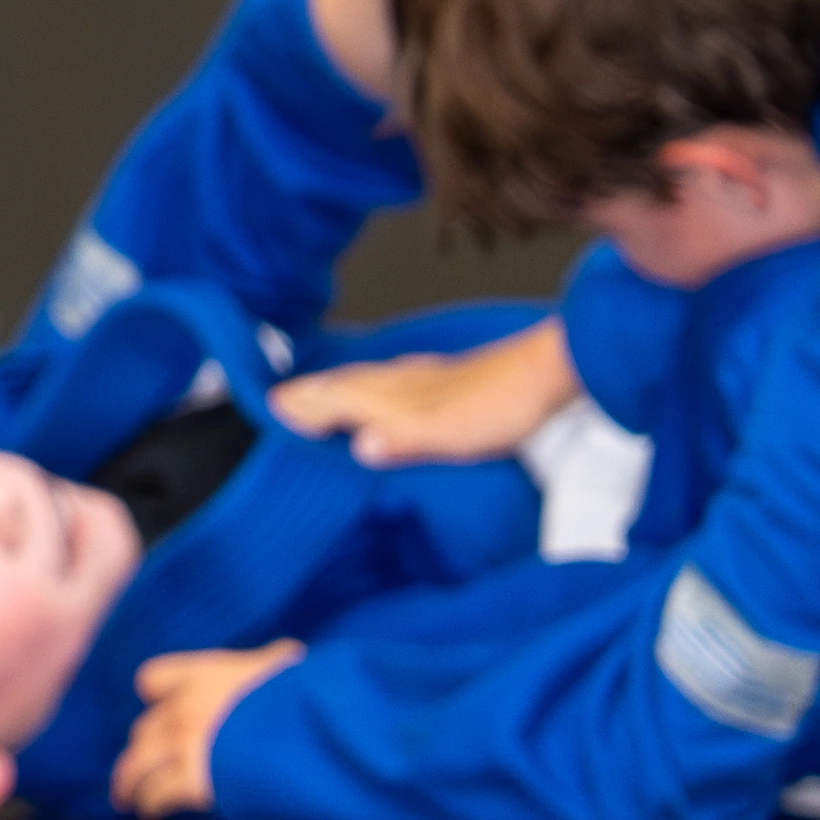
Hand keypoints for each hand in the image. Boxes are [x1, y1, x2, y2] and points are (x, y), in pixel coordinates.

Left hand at [114, 639, 301, 818]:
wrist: (313, 726)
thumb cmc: (304, 694)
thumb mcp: (285, 666)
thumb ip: (274, 661)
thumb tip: (286, 655)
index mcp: (202, 675)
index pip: (152, 679)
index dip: (155, 696)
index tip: (158, 707)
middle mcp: (184, 707)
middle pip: (144, 730)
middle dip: (141, 749)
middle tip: (136, 765)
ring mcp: (184, 745)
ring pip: (137, 765)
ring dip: (128, 783)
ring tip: (125, 798)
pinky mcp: (193, 779)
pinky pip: (157, 794)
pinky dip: (150, 804)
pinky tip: (150, 813)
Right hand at [272, 319, 571, 467]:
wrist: (549, 371)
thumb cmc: (501, 406)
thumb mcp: (450, 435)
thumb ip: (403, 440)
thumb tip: (360, 447)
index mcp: (396, 398)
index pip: (337, 400)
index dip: (305, 408)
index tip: (271, 410)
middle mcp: (402, 383)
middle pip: (344, 386)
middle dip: (310, 393)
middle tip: (279, 399)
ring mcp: (424, 378)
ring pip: (366, 379)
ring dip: (336, 386)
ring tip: (317, 391)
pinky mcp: (446, 378)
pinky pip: (390, 378)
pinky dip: (370, 382)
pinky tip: (382, 384)